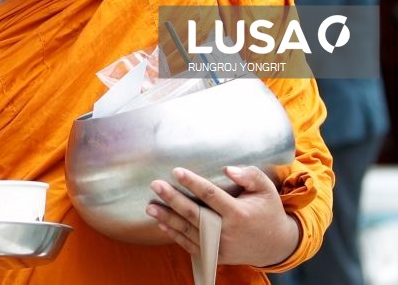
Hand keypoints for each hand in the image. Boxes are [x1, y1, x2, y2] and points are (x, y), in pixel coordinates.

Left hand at [146, 166, 299, 265]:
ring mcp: (220, 247)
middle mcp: (228, 232)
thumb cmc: (267, 210)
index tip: (176, 171)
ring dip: (168, 219)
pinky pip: (191, 246)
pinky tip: (161, 223)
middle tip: (156, 185)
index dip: (193, 183)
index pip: (211, 196)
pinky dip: (175, 235)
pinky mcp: (216, 256)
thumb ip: (249, 176)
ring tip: (150, 206)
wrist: (275, 245)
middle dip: (173, 200)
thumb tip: (227, 169)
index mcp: (239, 213)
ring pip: (189, 231)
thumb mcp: (266, 189)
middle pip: (195, 214)